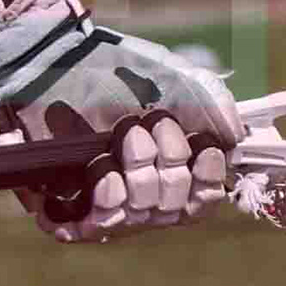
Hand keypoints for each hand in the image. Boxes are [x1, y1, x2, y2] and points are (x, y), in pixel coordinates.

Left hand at [0, 0, 243, 241]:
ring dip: (140, 171)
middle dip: (170, 161)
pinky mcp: (65, 211)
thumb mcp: (172, 78)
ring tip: (124, 134)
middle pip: (173, 206)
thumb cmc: (112, 69)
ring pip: (141, 214)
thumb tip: (233, 136)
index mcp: (166, 172)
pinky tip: (105, 170)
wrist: (51, 59)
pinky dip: (108, 199)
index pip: (201, 200)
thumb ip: (211, 103)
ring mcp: (103, 206)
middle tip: (150, 123)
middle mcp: (138, 196)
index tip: (202, 144)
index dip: (208, 178)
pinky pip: (98, 226)